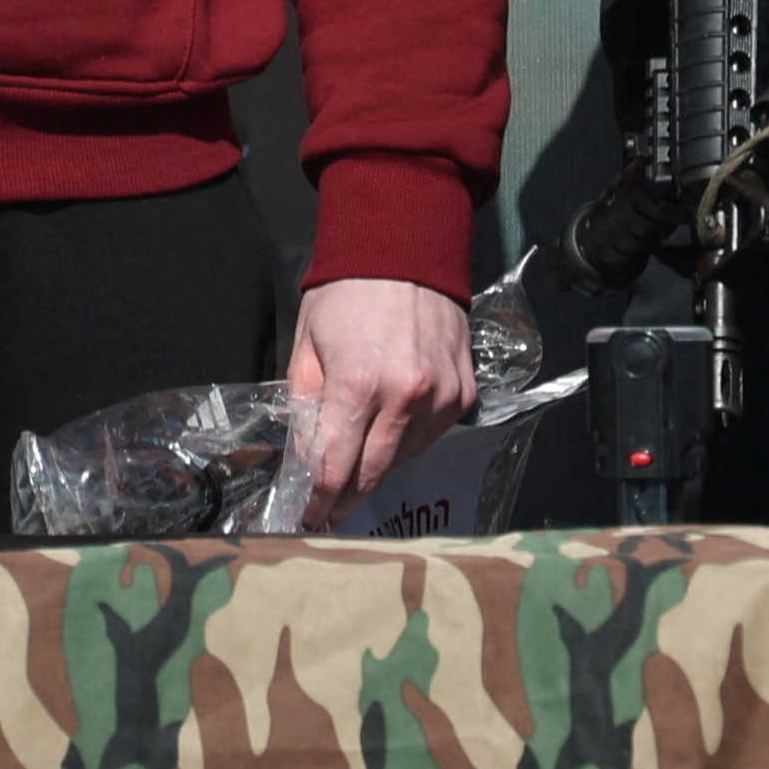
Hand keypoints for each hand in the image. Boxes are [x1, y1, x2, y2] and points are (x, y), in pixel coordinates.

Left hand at [288, 277, 474, 522]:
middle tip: (327, 514)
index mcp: (357, 386)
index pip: (335, 468)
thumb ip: (305, 405)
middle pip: (372, 474)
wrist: (407, 248)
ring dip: (376, 469)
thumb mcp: (307, 344)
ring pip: (404, 460)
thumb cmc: (346, 292)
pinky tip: (389, 432)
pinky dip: (407, 442)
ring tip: (355, 470)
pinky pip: (431, 437)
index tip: (305, 521)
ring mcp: (441, 399)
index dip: (318, 502)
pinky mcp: (463, 394)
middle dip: (346, 499)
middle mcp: (405, 399)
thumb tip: (304, 459)